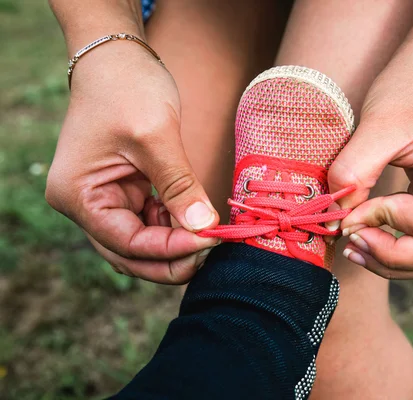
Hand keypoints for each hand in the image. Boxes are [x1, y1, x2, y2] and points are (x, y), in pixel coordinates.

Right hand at [46, 42, 219, 283]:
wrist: (118, 58)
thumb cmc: (127, 87)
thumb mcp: (156, 136)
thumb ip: (179, 186)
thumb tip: (204, 228)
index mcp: (78, 196)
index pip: (127, 243)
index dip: (172, 249)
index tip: (212, 240)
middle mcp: (85, 205)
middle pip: (130, 254)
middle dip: (173, 258)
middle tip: (214, 249)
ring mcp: (103, 201)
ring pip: (141, 244)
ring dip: (176, 244)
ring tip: (210, 232)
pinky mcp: (123, 193)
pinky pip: (149, 224)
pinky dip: (174, 226)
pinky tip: (197, 217)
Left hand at [328, 31, 412, 279]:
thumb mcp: (379, 121)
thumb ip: (355, 172)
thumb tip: (339, 220)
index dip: (380, 222)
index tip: (346, 211)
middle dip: (393, 257)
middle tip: (350, 245)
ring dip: (399, 260)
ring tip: (355, 248)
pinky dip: (407, 248)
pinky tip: (373, 241)